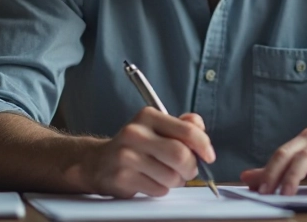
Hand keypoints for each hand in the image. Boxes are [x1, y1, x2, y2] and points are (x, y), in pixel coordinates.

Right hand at [82, 109, 214, 198]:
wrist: (98, 162)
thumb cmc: (135, 145)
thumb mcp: (157, 127)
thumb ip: (182, 125)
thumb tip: (199, 127)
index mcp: (148, 116)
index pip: (187, 131)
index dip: (204, 146)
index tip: (209, 156)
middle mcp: (135, 133)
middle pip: (181, 156)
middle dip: (191, 167)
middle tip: (188, 170)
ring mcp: (127, 156)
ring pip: (172, 176)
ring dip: (176, 181)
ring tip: (165, 175)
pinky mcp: (123, 177)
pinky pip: (158, 189)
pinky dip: (161, 189)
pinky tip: (151, 181)